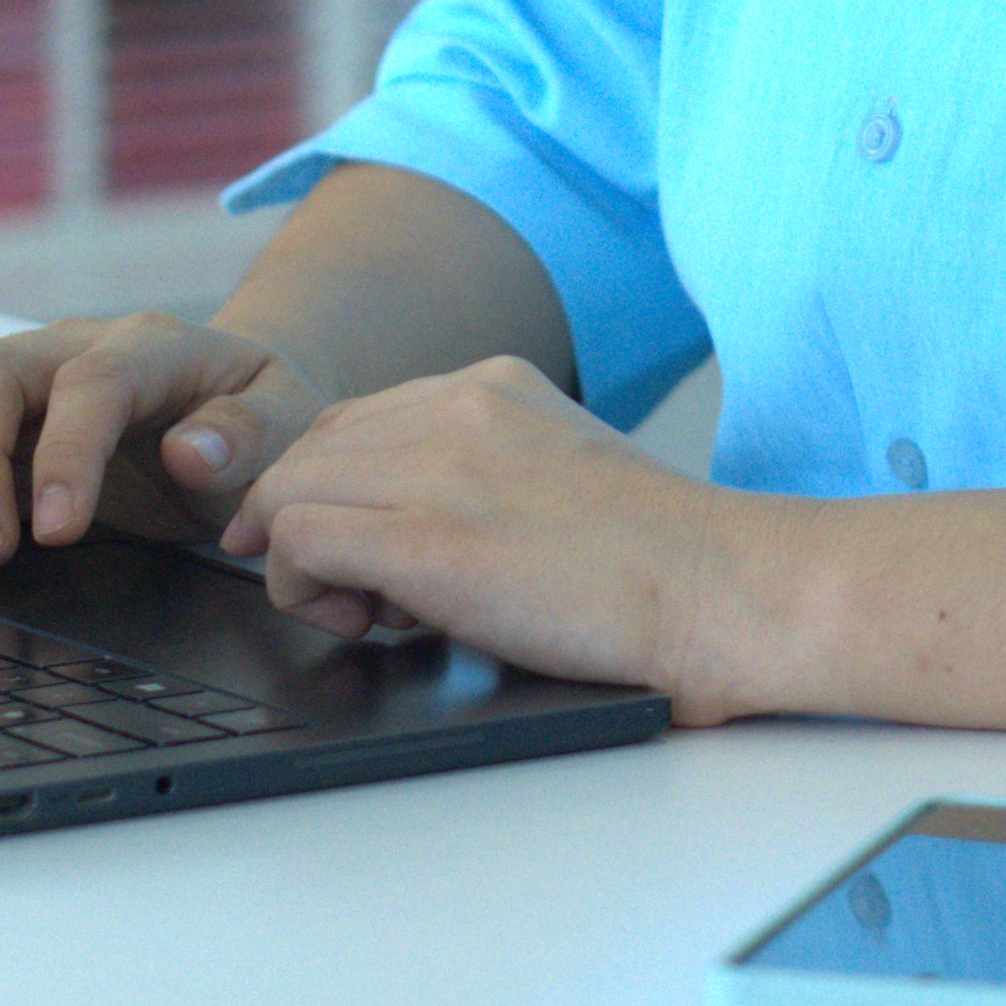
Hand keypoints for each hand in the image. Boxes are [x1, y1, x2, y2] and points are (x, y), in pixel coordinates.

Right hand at [0, 311, 321, 569]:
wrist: (239, 404)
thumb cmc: (261, 415)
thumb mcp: (291, 420)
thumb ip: (252, 435)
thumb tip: (194, 453)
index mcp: (146, 345)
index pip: (91, 382)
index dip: (66, 451)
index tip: (56, 529)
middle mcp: (63, 352)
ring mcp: (14, 392)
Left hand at [219, 357, 797, 721]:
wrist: (718, 590)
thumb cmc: (658, 564)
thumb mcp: (558, 475)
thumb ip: (483, 472)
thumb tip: (402, 524)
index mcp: (493, 385)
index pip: (357, 420)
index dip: (331, 489)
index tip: (340, 548)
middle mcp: (456, 405)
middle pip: (311, 449)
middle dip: (303, 522)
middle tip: (350, 594)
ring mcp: (437, 465)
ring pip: (287, 489)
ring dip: (300, 560)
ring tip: (365, 612)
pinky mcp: (423, 537)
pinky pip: (296, 538)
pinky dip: (302, 586)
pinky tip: (364, 620)